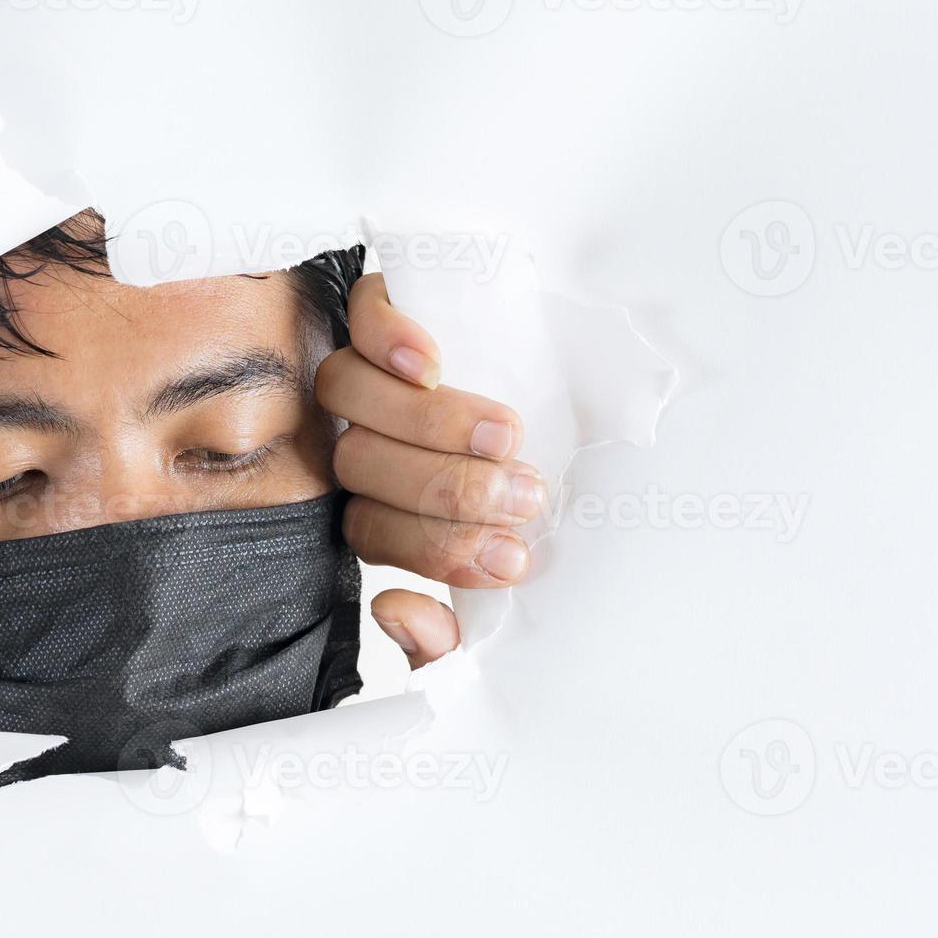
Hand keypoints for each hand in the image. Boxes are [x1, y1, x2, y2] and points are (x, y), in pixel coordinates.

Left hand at [315, 272, 542, 668]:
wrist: (588, 379)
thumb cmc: (550, 476)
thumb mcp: (523, 552)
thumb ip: (459, 628)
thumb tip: (396, 614)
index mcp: (387, 503)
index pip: (371, 531)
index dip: (435, 548)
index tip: (512, 555)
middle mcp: (367, 438)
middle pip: (359, 465)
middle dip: (446, 491)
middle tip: (524, 494)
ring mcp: (373, 371)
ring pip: (349, 396)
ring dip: (430, 423)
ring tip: (508, 435)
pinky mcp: (390, 309)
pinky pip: (361, 317)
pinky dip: (388, 338)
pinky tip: (431, 362)